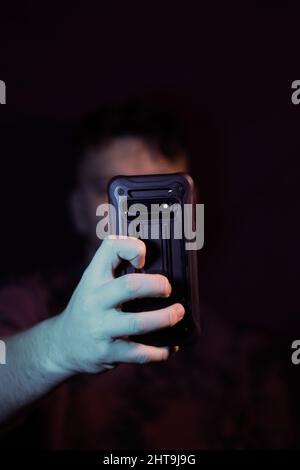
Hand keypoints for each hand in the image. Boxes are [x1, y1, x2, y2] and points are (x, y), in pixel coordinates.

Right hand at [52, 236, 184, 373]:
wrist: (63, 344)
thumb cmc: (89, 306)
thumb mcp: (94, 281)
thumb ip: (118, 267)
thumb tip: (158, 257)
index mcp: (94, 277)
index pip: (111, 248)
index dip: (132, 247)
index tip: (144, 258)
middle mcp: (94, 300)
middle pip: (130, 286)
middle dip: (157, 285)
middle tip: (168, 289)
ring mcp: (100, 328)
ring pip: (138, 324)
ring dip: (165, 318)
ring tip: (178, 313)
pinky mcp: (107, 353)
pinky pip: (140, 354)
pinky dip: (160, 351)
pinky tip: (169, 346)